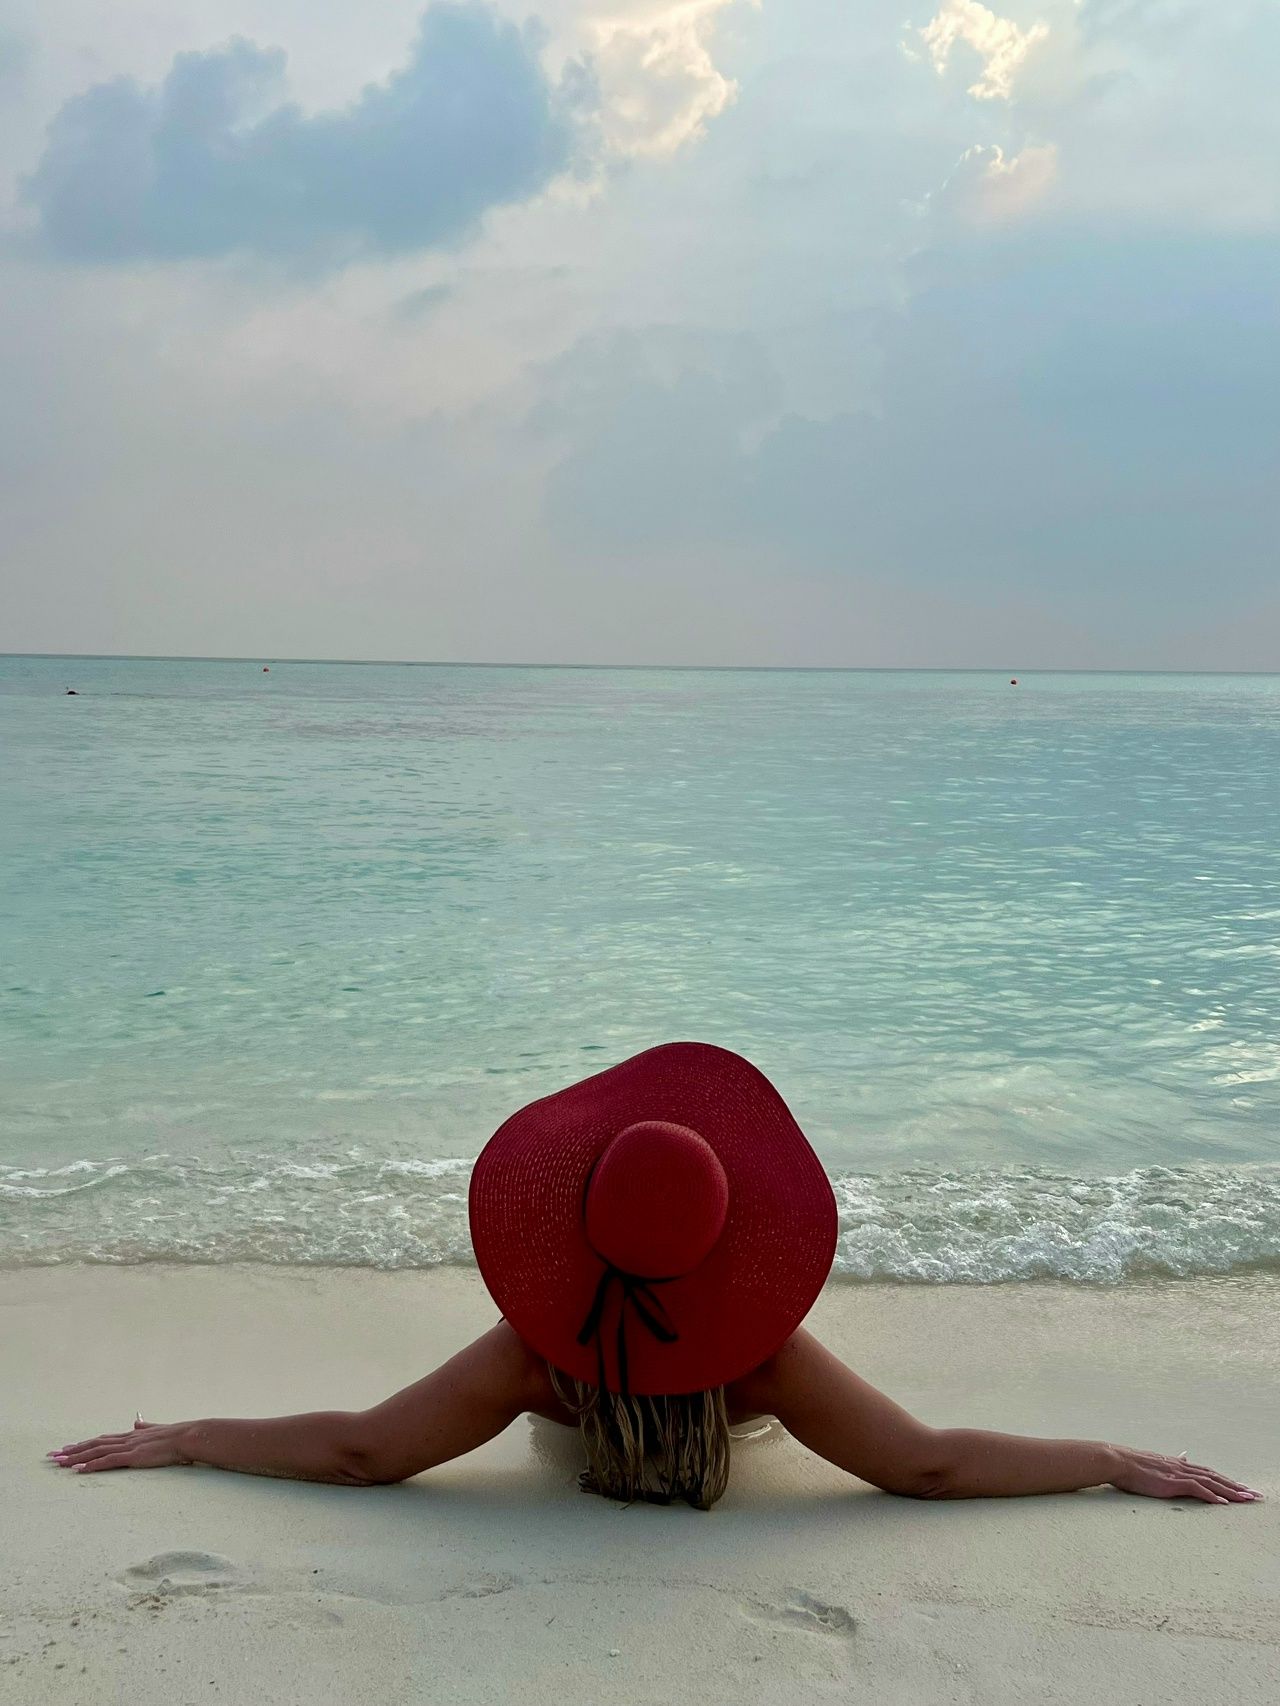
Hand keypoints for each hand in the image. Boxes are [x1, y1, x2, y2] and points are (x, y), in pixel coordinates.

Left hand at [48, 1417, 192, 1473]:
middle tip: (53, 1456)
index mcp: (130, 1435)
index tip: (67, 1448)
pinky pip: (107, 1462)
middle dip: (71, 1451)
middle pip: (92, 1444)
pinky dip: (90, 1465)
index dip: (83, 1444)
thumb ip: (146, 1426)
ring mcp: (127, 1447)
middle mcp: (125, 1439)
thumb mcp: (158, 1429)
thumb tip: (137, 1421)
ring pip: (95, 1452)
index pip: (101, 1439)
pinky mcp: (132, 1456)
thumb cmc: (176, 1435)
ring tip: (58, 1462)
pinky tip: (78, 1470)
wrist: (187, 1436)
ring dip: (75, 1457)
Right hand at [1107, 1446, 1260, 1504]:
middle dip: (1237, 1487)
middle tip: (1256, 1495)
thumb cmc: (1131, 1465)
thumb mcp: (1155, 1461)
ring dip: (1231, 1492)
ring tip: (1248, 1499)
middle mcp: (1182, 1467)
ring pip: (1211, 1482)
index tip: (1242, 1487)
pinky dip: (1212, 1496)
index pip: (1209, 1472)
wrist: (1117, 1460)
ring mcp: (1178, 1474)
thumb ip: (1173, 1460)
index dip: (1227, 1480)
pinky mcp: (1172, 1482)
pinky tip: (1223, 1503)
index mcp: (1179, 1464)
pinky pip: (1197, 1489)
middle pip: (1216, 1477)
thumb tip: (1185, 1454)